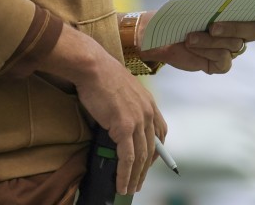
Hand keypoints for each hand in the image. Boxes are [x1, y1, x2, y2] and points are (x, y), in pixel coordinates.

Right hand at [71, 39, 166, 195]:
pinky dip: (125, 173)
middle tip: (139, 182)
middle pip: (152, 148)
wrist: (92, 67)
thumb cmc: (101, 74)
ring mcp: (137, 121)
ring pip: (141, 157)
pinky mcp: (124, 127)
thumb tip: (118, 119)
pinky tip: (121, 183)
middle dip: (146, 169)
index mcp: (149, 102)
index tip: (151, 161)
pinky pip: (127, 157)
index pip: (161, 131)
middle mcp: (147, 113)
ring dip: (135, 176)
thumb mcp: (122, 87)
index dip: (158, 149)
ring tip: (129, 188)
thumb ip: (127, 104)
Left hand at [141, 11, 254, 73]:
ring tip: (189, 37)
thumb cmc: (180, 15)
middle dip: (234, 28)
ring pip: (234, 46)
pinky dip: (207, 53)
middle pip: (254, 32)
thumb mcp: (195, 6)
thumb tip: (225, 9)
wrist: (160, 35)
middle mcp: (240, 32)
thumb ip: (213, 7)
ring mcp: (231, 49)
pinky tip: (191, 47)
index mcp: (239, 13)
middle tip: (213, 26)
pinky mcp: (220, 64)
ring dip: (210, 40)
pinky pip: (224, 61)